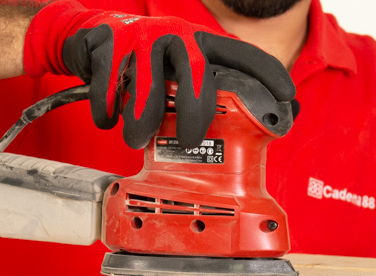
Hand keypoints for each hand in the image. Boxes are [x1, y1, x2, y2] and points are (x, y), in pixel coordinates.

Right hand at [24, 1, 294, 148]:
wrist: (88, 36)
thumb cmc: (144, 62)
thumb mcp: (176, 69)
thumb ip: (200, 91)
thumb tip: (238, 132)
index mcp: (198, 41)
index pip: (241, 54)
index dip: (267, 73)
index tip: (287, 96)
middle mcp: (175, 35)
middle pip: (196, 76)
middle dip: (194, 115)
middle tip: (188, 140)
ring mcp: (141, 37)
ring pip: (148, 91)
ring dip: (141, 123)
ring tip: (135, 139)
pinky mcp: (108, 43)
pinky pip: (111, 89)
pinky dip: (108, 112)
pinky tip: (108, 117)